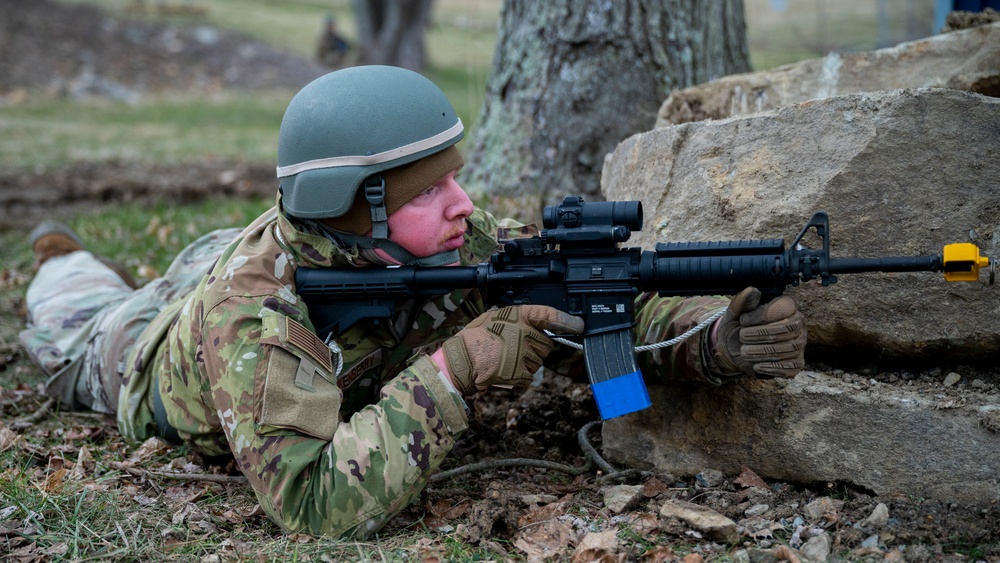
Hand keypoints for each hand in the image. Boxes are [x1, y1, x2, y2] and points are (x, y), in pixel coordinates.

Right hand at [442, 305, 583, 394]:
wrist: (462, 361)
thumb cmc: (475, 338)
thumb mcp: (493, 316)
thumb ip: (515, 318)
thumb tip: (533, 322)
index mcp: (517, 316)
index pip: (549, 315)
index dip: (566, 321)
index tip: (578, 324)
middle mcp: (524, 333)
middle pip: (546, 344)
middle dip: (536, 348)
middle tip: (516, 348)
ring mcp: (524, 354)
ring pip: (538, 361)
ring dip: (527, 362)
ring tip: (505, 358)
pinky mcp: (521, 372)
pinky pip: (529, 376)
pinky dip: (520, 376)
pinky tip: (505, 369)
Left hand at [714, 287, 806, 378]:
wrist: (734, 348)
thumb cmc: (739, 326)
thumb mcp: (735, 313)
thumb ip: (743, 301)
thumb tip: (753, 291)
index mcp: (787, 307)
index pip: (784, 307)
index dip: (762, 314)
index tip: (743, 320)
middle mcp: (798, 324)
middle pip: (786, 329)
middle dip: (761, 334)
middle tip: (742, 337)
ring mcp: (799, 344)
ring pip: (788, 348)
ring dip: (763, 351)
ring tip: (745, 352)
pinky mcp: (796, 362)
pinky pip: (790, 367)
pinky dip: (772, 367)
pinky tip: (756, 365)